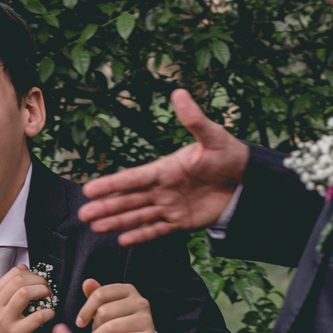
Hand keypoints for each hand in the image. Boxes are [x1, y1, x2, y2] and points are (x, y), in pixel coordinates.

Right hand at [0, 265, 55, 332]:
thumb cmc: (2, 329)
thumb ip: (10, 287)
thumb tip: (23, 267)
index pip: (14, 274)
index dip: (32, 274)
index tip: (39, 281)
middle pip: (20, 281)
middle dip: (39, 281)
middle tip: (47, 289)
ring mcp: (4, 321)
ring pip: (25, 293)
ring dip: (42, 292)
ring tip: (49, 298)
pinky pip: (36, 317)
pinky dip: (48, 313)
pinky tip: (50, 315)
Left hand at [76, 279, 153, 332]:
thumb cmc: (117, 325)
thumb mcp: (105, 309)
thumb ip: (96, 296)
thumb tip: (87, 282)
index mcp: (128, 290)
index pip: (100, 294)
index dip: (86, 309)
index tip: (79, 322)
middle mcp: (140, 302)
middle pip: (104, 311)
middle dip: (93, 326)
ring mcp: (146, 319)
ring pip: (111, 327)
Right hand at [78, 89, 248, 244]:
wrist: (249, 180)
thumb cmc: (229, 155)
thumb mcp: (212, 136)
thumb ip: (194, 119)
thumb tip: (179, 92)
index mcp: (165, 169)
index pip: (133, 178)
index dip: (111, 184)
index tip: (90, 189)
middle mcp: (162, 188)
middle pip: (129, 200)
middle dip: (107, 206)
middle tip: (83, 214)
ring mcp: (170, 206)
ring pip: (138, 216)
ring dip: (117, 221)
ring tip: (95, 227)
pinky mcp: (182, 222)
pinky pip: (157, 230)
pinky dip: (141, 236)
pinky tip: (122, 240)